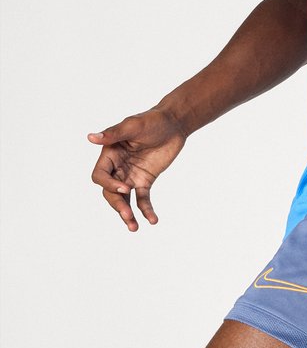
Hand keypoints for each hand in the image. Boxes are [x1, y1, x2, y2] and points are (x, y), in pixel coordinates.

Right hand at [88, 108, 186, 231]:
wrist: (174, 123)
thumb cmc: (152, 120)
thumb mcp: (133, 125)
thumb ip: (113, 134)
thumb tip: (90, 138)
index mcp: (109, 154)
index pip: (100, 176)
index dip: (109, 184)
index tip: (126, 187)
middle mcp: (117, 167)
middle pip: (110, 191)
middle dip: (117, 204)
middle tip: (128, 215)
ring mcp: (130, 175)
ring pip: (124, 199)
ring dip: (127, 214)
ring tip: (134, 228)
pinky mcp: (145, 181)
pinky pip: (142, 199)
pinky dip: (146, 210)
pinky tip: (153, 220)